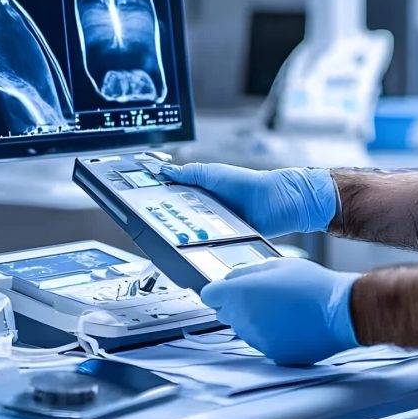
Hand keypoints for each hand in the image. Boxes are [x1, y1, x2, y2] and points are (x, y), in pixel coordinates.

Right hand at [159, 163, 336, 237]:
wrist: (277, 202)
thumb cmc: (248, 184)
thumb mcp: (214, 173)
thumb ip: (188, 173)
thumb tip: (163, 170)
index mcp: (200, 192)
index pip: (172, 198)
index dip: (157, 203)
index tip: (141, 206)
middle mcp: (205, 210)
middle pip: (179, 219)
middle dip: (169, 223)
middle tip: (156, 226)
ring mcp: (214, 226)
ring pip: (192, 234)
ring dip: (186, 236)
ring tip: (175, 238)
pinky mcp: (224, 241)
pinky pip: (209, 245)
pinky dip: (203, 247)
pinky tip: (195, 248)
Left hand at [201, 257, 359, 365]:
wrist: (339, 311)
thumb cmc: (311, 284)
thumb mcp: (276, 264)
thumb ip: (247, 271)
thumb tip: (232, 278)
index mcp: (241, 293)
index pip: (209, 295)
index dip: (217, 291)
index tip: (225, 290)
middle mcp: (244, 319)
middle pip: (224, 313)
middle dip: (236, 303)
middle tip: (261, 294)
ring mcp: (256, 339)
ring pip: (242, 328)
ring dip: (252, 318)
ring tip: (280, 307)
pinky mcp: (271, 354)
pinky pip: (260, 341)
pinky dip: (268, 333)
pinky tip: (288, 322)